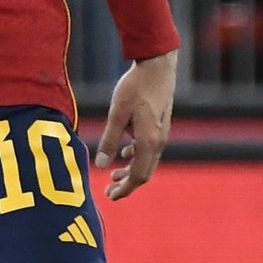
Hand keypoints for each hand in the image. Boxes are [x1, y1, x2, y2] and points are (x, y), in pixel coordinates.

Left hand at [95, 50, 175, 201]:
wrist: (158, 66)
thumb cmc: (135, 86)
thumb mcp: (117, 113)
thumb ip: (110, 140)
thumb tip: (101, 165)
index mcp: (149, 141)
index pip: (138, 175)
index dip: (124, 189)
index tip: (110, 196)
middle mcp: (159, 141)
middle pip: (144, 172)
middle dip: (127, 184)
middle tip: (108, 191)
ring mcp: (162, 134)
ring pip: (147, 161)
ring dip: (130, 170)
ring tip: (113, 175)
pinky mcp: (160, 125)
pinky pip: (149, 150)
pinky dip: (136, 156)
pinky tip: (124, 153)